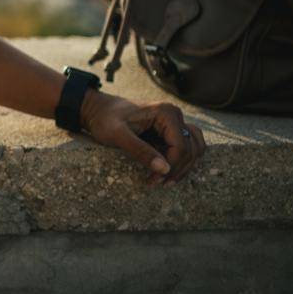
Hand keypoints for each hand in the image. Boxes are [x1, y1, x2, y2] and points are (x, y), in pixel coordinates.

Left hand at [79, 91, 205, 187]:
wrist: (98, 110)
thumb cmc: (105, 120)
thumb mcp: (118, 135)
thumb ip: (140, 151)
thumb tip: (164, 169)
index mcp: (166, 113)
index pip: (181, 146)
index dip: (171, 167)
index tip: (155, 180)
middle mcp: (175, 115)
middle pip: (190, 149)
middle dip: (176, 170)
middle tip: (156, 183)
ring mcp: (175, 122)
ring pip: (194, 149)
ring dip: (183, 167)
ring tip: (163, 180)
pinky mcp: (171, 130)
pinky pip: (187, 148)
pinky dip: (181, 161)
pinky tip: (165, 171)